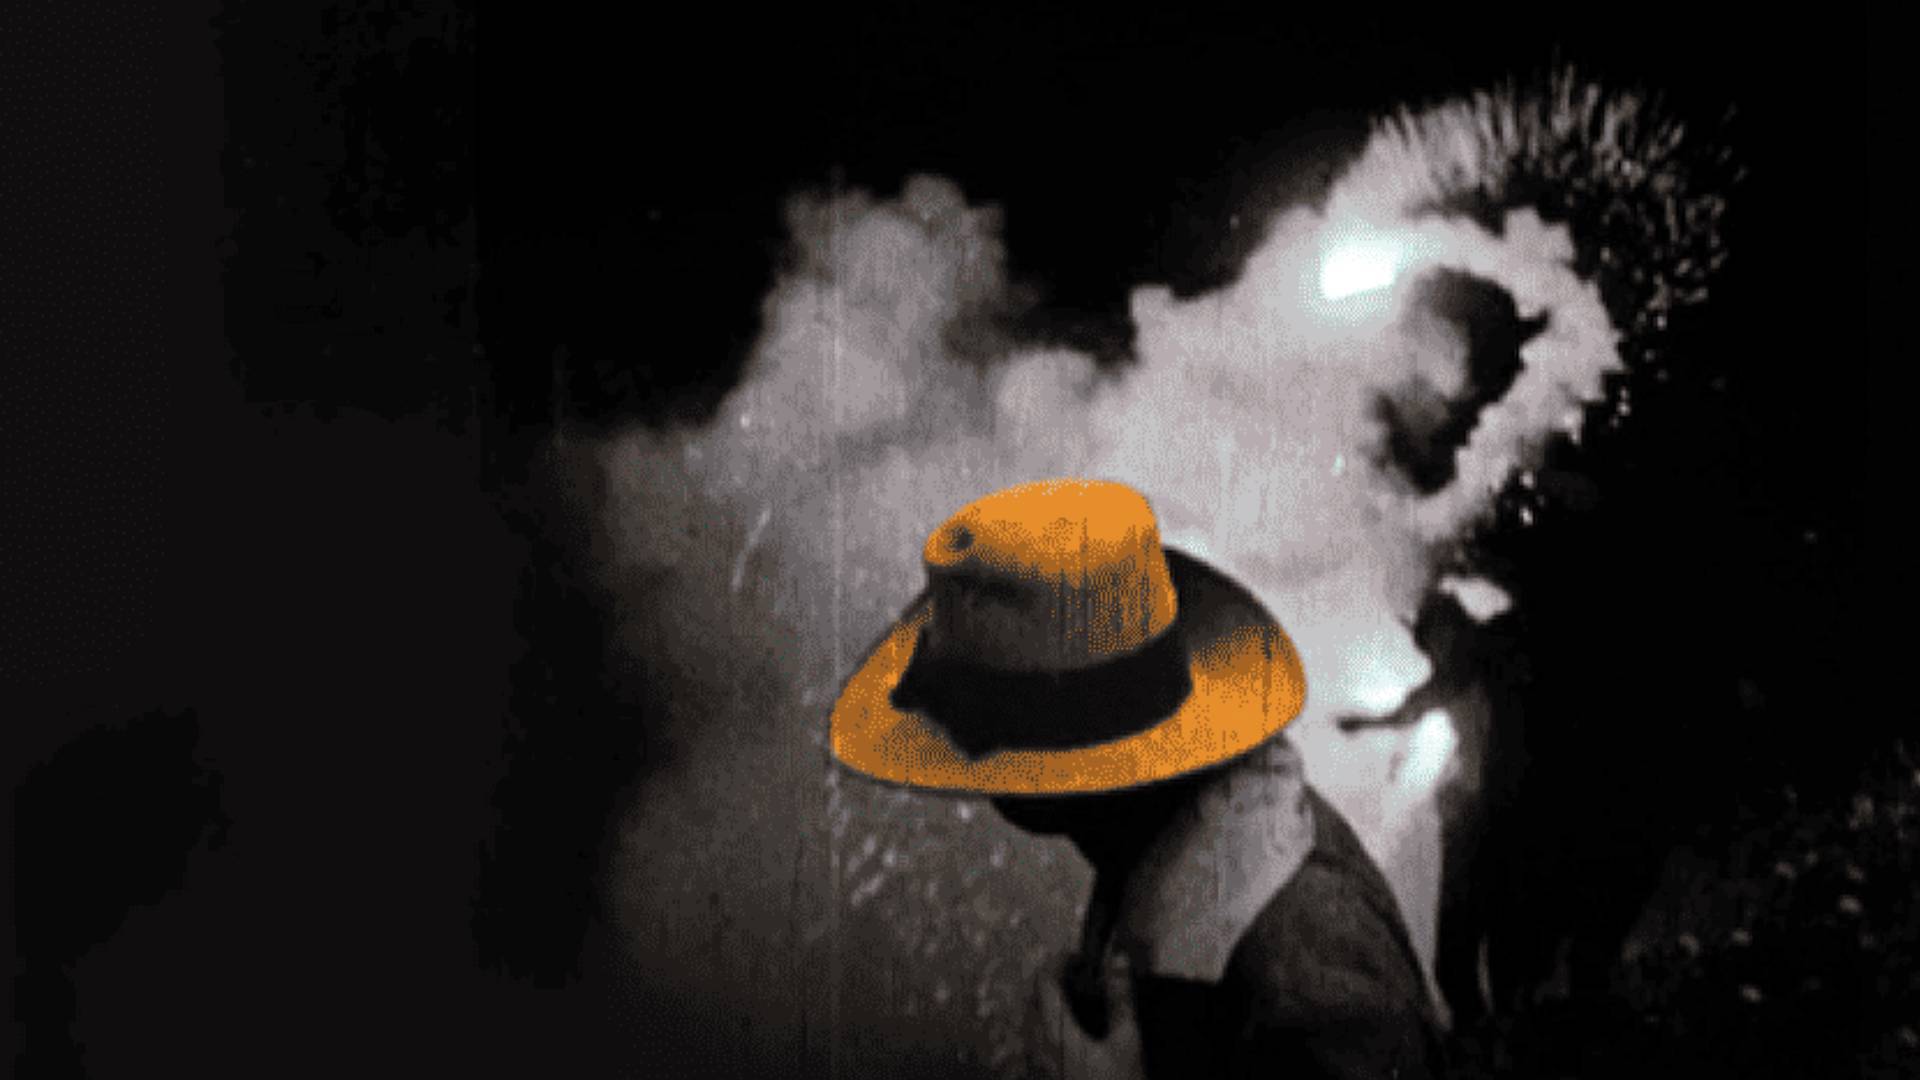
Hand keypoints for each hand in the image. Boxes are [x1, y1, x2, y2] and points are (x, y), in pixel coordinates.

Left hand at [1024, 950, 1146, 1079]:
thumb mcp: (1126, 1043)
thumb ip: (1120, 1000)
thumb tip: (1118, 960)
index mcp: (1053, 1031)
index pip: (1044, 981)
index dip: (1058, 961)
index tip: (1078, 957)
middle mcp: (1035, 1045)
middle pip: (1032, 999)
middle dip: (1052, 981)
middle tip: (1077, 976)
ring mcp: (1033, 1064)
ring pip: (1030, 1021)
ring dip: (1048, 1004)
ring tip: (1074, 1002)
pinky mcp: (1037, 1076)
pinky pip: (1033, 1042)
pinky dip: (1047, 1027)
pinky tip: (1069, 1035)